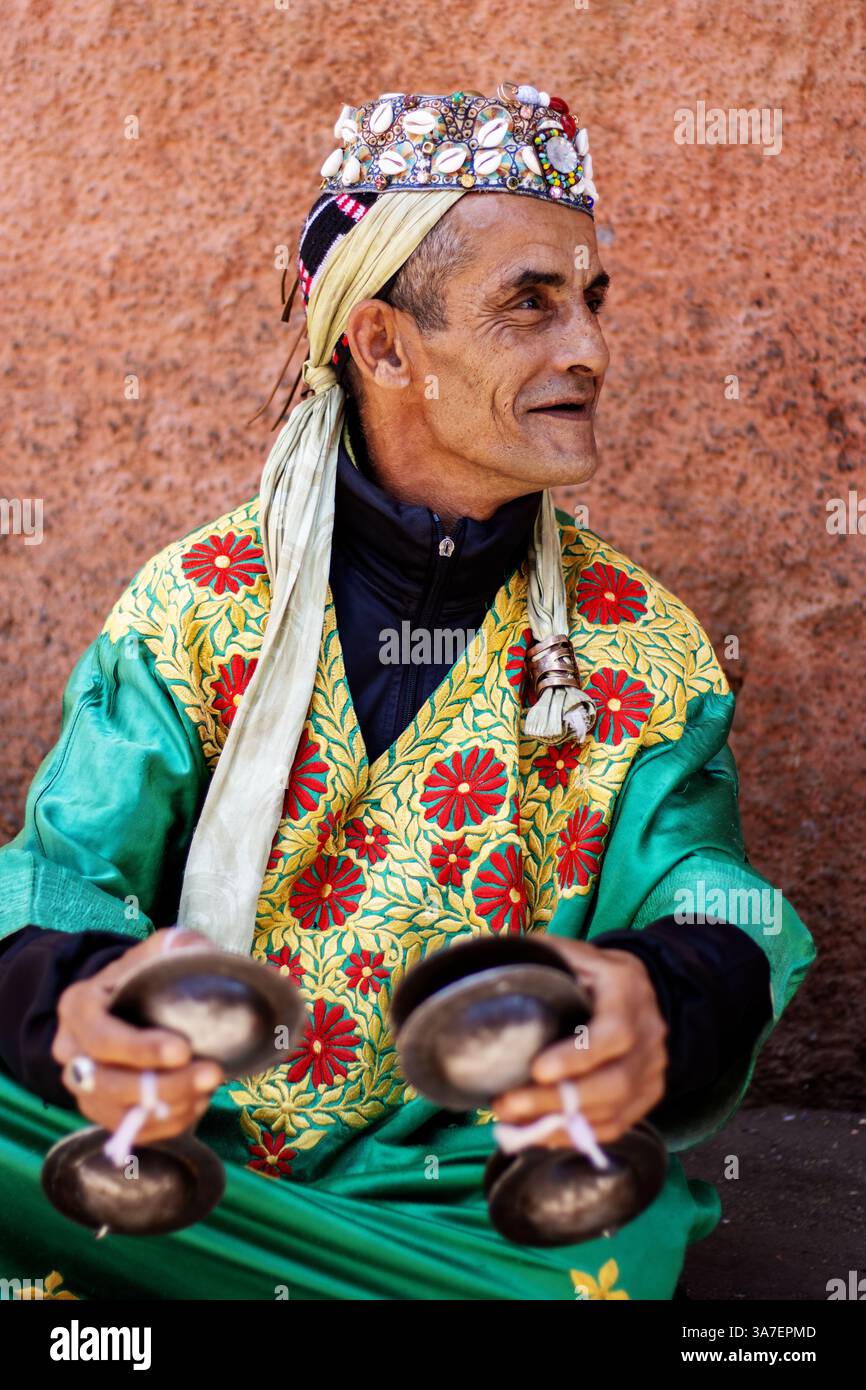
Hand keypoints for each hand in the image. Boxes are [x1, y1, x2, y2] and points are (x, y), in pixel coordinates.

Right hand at [52, 928, 224, 1142]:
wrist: (133, 1003)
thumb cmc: (149, 973)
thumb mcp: (162, 948)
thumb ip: (183, 947)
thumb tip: (211, 957)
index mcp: (78, 1007)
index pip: (100, 1037)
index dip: (139, 1049)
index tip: (183, 1049)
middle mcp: (72, 1053)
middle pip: (108, 1083)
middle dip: (163, 1085)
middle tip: (212, 1074)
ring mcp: (86, 1087)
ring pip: (121, 1113)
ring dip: (171, 1106)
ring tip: (210, 1087)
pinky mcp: (105, 1113)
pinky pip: (134, 1131)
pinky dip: (170, 1122)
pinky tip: (198, 1100)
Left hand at [491, 938, 667, 1146]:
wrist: (639, 991)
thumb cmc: (593, 972)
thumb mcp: (573, 953)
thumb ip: (538, 956)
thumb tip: (479, 957)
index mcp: (628, 991)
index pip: (614, 1033)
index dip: (578, 1057)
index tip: (537, 1069)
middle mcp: (649, 1034)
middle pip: (614, 1082)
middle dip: (558, 1099)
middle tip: (507, 1104)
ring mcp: (652, 1069)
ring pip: (613, 1110)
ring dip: (559, 1121)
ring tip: (511, 1118)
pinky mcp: (647, 1095)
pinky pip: (614, 1126)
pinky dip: (573, 1134)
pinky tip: (538, 1130)